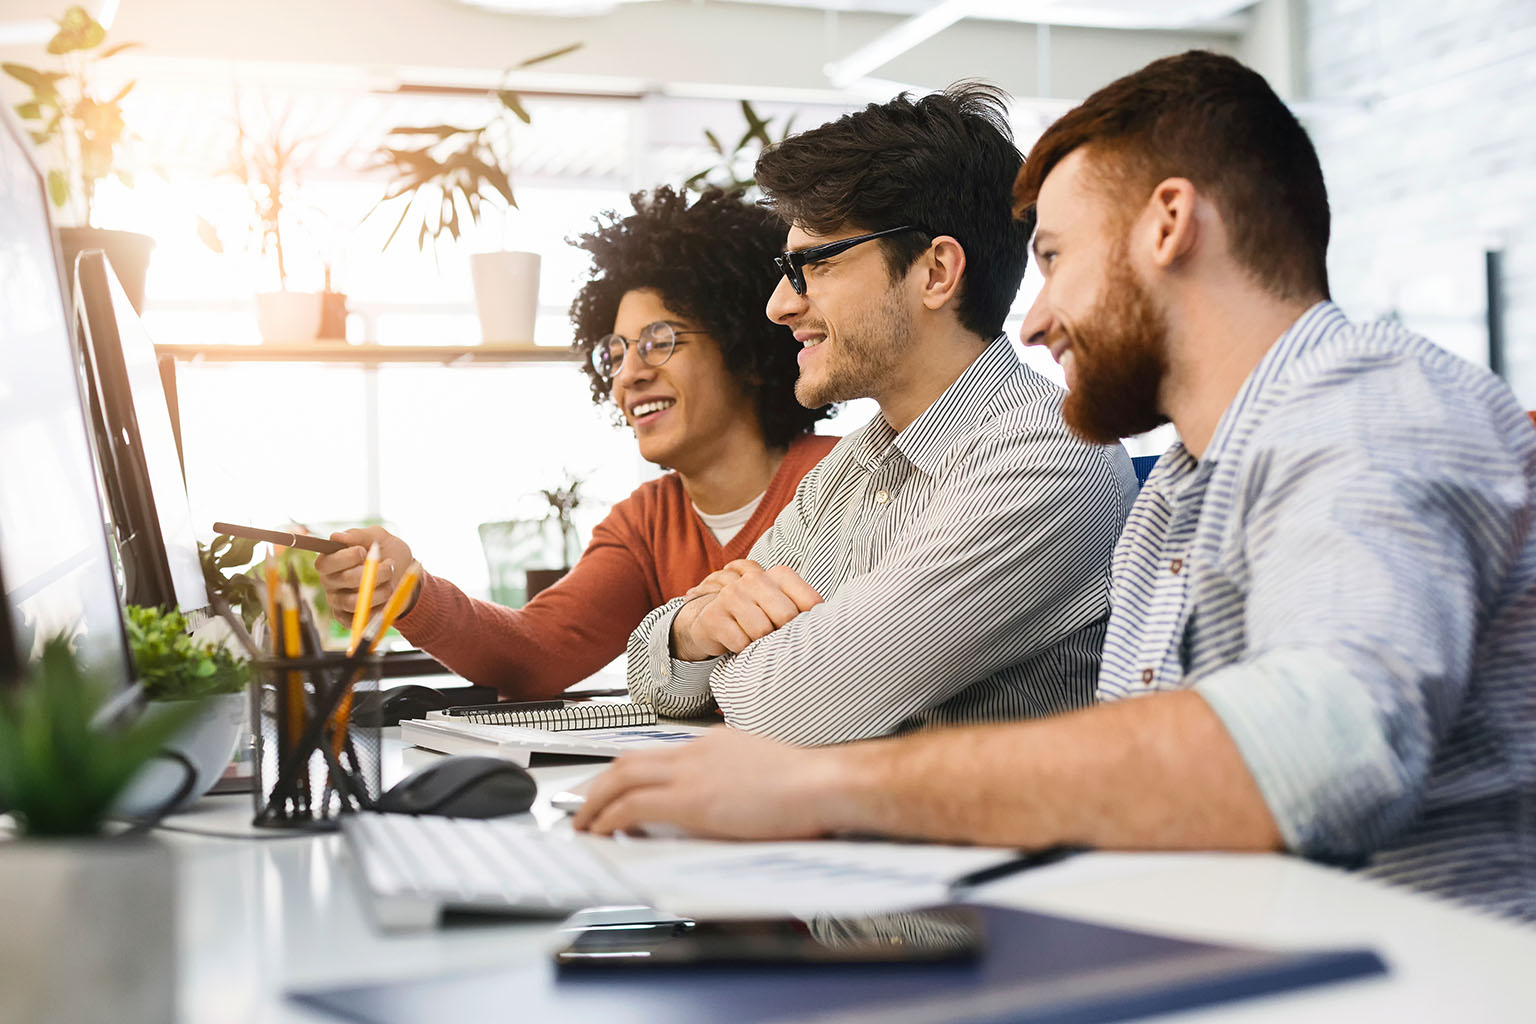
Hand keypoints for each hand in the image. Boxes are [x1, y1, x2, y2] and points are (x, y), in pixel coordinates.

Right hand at [314, 527, 414, 627]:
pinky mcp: (349, 619)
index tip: (363, 552)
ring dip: (380, 590)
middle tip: (389, 565)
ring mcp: (338, 602)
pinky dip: (379, 608)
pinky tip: (387, 598)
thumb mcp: (378, 537)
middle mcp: (330, 582)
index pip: (325, 563)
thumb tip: (336, 537)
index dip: (345, 558)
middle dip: (372, 572)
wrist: (406, 576)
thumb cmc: (388, 553)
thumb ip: (359, 535)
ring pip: (354, 602)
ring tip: (391, 581)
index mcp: (330, 561)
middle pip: (343, 581)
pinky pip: (361, 618)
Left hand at [572, 727, 840, 839]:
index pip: (656, 753)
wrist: (822, 784)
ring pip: (621, 776)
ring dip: (594, 800)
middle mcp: (695, 751)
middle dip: (597, 783)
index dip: (627, 771)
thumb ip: (737, 781)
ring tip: (582, 822)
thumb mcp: (763, 773)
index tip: (613, 787)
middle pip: (628, 759)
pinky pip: (633, 805)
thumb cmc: (808, 786)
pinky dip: (609, 817)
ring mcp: (691, 773)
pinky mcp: (691, 800)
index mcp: (714, 743)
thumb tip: (726, 803)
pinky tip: (601, 832)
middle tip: (581, 804)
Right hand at [670, 560, 822, 660]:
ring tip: (756, 641)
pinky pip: (740, 643)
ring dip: (761, 645)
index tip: (806, 635)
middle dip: (784, 636)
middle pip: (786, 617)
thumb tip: (833, 628)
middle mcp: (755, 579)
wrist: (711, 621)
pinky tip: (740, 645)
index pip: (811, 602)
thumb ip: (805, 610)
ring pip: (762, 631)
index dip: (811, 625)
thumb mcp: (783, 606)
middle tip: (776, 641)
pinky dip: (743, 652)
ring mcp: (732, 595)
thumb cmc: (758, 616)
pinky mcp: (713, 616)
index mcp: (780, 575)